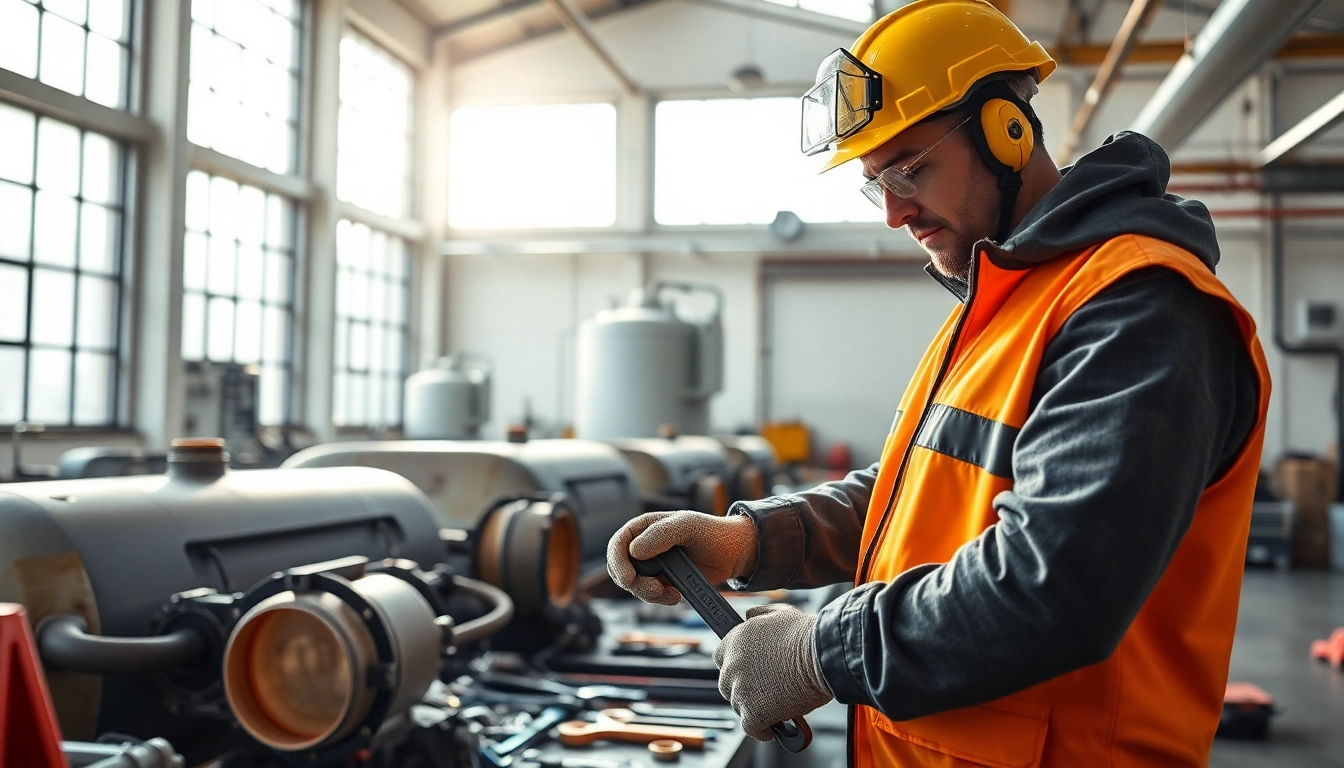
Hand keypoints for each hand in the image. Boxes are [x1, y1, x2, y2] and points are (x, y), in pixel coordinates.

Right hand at [606, 511, 757, 604]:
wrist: (734, 554)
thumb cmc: (712, 533)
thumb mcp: (688, 526)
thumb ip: (661, 534)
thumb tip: (634, 550)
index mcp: (646, 527)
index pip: (618, 543)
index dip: (617, 562)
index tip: (629, 578)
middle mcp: (645, 546)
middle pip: (621, 568)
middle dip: (634, 583)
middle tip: (655, 590)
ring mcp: (653, 565)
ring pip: (634, 585)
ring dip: (648, 594)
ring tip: (671, 594)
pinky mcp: (663, 581)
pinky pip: (650, 595)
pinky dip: (659, 599)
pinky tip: (676, 596)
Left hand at [714, 604, 831, 740]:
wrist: (823, 655)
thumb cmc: (807, 636)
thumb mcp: (778, 613)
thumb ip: (758, 615)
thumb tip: (749, 615)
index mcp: (735, 640)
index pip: (720, 658)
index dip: (735, 667)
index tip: (747, 672)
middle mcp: (732, 665)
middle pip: (727, 684)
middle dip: (743, 689)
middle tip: (763, 690)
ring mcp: (741, 690)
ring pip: (738, 706)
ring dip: (753, 708)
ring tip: (774, 705)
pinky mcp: (753, 713)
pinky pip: (751, 728)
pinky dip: (762, 730)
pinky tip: (773, 726)